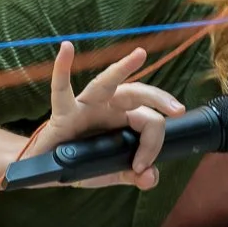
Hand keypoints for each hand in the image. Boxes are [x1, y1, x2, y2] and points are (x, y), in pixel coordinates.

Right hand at [22, 40, 185, 188]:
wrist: (49, 171)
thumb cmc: (81, 163)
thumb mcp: (111, 172)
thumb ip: (133, 175)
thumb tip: (151, 178)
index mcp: (123, 118)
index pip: (148, 121)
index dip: (152, 145)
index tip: (141, 168)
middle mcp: (107, 106)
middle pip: (137, 93)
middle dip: (159, 98)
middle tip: (178, 110)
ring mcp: (86, 106)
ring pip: (107, 83)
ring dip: (123, 67)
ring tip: (140, 54)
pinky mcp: (63, 112)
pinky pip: (61, 89)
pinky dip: (62, 69)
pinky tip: (67, 48)